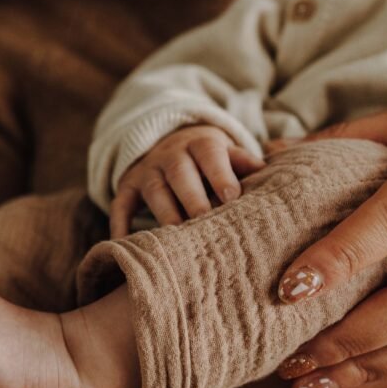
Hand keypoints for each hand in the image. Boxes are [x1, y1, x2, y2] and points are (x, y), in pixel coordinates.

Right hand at [110, 125, 264, 237]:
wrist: (169, 143)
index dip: (220, 174)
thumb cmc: (209, 159)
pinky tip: (124, 244)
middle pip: (180, 174)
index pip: (210, 155)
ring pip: (154, 191)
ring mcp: (147, 171)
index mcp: (200, 143)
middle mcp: (171, 154)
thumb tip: (267, 169)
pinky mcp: (128, 186)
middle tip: (205, 223)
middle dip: (192, 199)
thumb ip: (244, 162)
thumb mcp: (226, 152)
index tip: (231, 197)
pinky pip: (122, 204)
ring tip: (177, 240)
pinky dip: (119, 223)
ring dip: (165, 214)